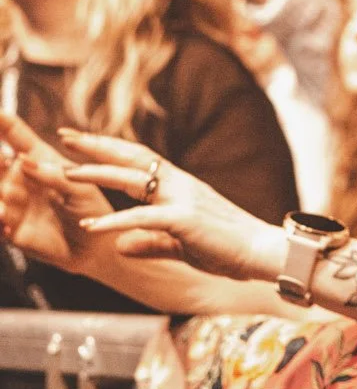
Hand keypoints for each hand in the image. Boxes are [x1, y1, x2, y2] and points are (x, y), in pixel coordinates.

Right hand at [0, 114, 103, 270]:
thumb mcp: (78, 186)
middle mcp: (19, 179)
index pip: (15, 136)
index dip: (3, 124)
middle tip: (5, 158)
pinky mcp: (11, 230)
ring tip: (8, 197)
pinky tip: (6, 220)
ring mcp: (12, 204)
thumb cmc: (90, 207)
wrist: (94, 245)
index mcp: (36, 160)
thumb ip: (52, 174)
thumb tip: (23, 161)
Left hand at [59, 132, 286, 279]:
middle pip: (131, 157)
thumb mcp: (181, 244)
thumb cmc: (227, 248)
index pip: (138, 159)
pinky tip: (89, 226)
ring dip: (96, 175)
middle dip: (95, 146)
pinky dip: (114, 221)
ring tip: (65, 174)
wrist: (262, 252)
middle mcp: (179, 184)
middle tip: (63, 135)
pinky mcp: (184, 220)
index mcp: (179, 185)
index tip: (79, 141)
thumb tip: (120, 246)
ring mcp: (182, 199)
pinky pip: (142, 218)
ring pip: (132, 180)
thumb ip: (150, 242)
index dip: (108, 148)